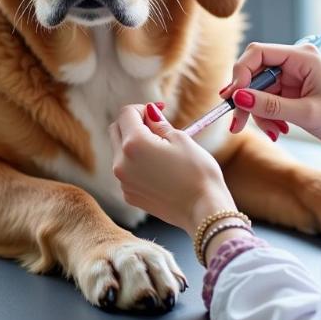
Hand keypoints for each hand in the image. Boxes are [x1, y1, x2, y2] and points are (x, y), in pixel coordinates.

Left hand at [108, 103, 237, 236]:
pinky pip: (126, 171)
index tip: (159, 111)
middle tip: (158, 127)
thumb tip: (149, 112)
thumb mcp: (180, 138)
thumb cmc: (198, 172)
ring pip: (119, 151)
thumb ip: (158, 123)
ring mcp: (123, 181)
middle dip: (134, 123)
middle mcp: (121, 163)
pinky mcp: (129, 195)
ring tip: (161, 150)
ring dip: (134, 144)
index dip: (143, 108)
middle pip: (116, 130)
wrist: (204, 211)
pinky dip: (137, 164)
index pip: (126, 113)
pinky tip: (159, 169)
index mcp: (134, 144)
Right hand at [223, 42, 320, 151]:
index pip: (258, 53)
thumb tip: (238, 97)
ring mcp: (292, 77)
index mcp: (301, 57)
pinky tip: (280, 130)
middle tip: (236, 124)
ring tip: (274, 132)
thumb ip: (269, 105)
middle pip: (254, 74)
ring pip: (257, 91)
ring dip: (258, 113)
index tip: (234, 97)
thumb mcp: (306, 113)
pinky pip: (267, 102)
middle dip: (245, 99)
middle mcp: (294, 63)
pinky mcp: (291, 92)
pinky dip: (267, 117)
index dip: (241, 72)